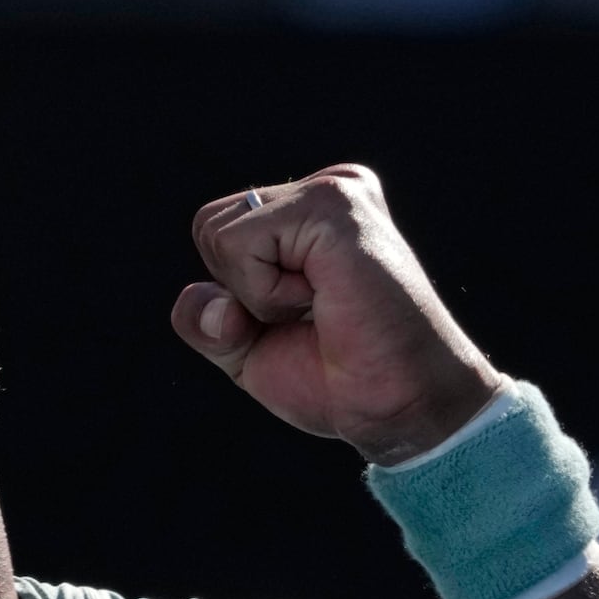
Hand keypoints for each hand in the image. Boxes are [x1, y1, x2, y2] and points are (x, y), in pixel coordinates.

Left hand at [170, 164, 500, 464]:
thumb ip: (206, 321)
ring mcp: (331, 192)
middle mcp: (323, 190)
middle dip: (240, 292)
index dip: (233, 294)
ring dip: (257, 295)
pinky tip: (325, 300)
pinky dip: (265, 294)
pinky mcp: (333, 205)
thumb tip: (200, 296)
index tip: (299, 318)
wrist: (398, 407)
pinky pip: (239, 244)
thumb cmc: (337, 380)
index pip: (213, 233)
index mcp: (307, 214)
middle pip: (208, 227)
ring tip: (322, 307)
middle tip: (312, 315)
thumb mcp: (248, 352)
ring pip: (219, 234)